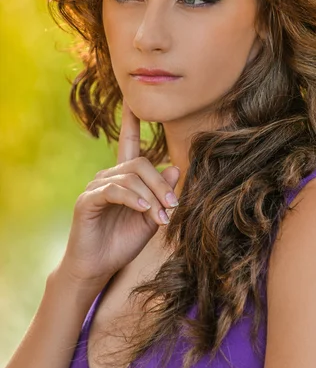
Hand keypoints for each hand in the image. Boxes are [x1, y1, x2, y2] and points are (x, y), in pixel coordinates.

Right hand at [60, 98, 179, 286]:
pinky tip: (143, 209)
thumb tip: (174, 166)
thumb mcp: (150, 218)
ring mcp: (96, 186)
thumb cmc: (123, 242)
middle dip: (161, 183)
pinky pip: (114, 190)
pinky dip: (132, 198)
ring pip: (130, 176)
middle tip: (173, 206)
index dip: (131, 121)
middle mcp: (109, 176)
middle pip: (140, 164)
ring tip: (160, 216)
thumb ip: (161, 194)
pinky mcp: (88, 200)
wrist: (98, 267)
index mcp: (124, 178)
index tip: (133, 100)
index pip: (128, 143)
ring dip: (151, 195)